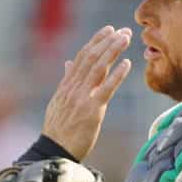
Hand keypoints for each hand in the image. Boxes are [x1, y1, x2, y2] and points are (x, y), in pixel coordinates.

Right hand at [42, 25, 131, 160]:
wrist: (55, 151)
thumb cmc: (59, 130)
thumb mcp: (58, 102)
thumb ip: (66, 81)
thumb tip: (68, 63)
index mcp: (66, 85)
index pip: (82, 57)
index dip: (96, 41)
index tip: (108, 30)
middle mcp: (73, 88)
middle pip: (91, 58)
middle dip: (108, 41)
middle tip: (124, 30)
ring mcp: (81, 98)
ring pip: (98, 68)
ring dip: (113, 51)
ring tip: (125, 38)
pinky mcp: (92, 110)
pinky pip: (106, 89)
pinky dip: (117, 75)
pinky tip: (127, 64)